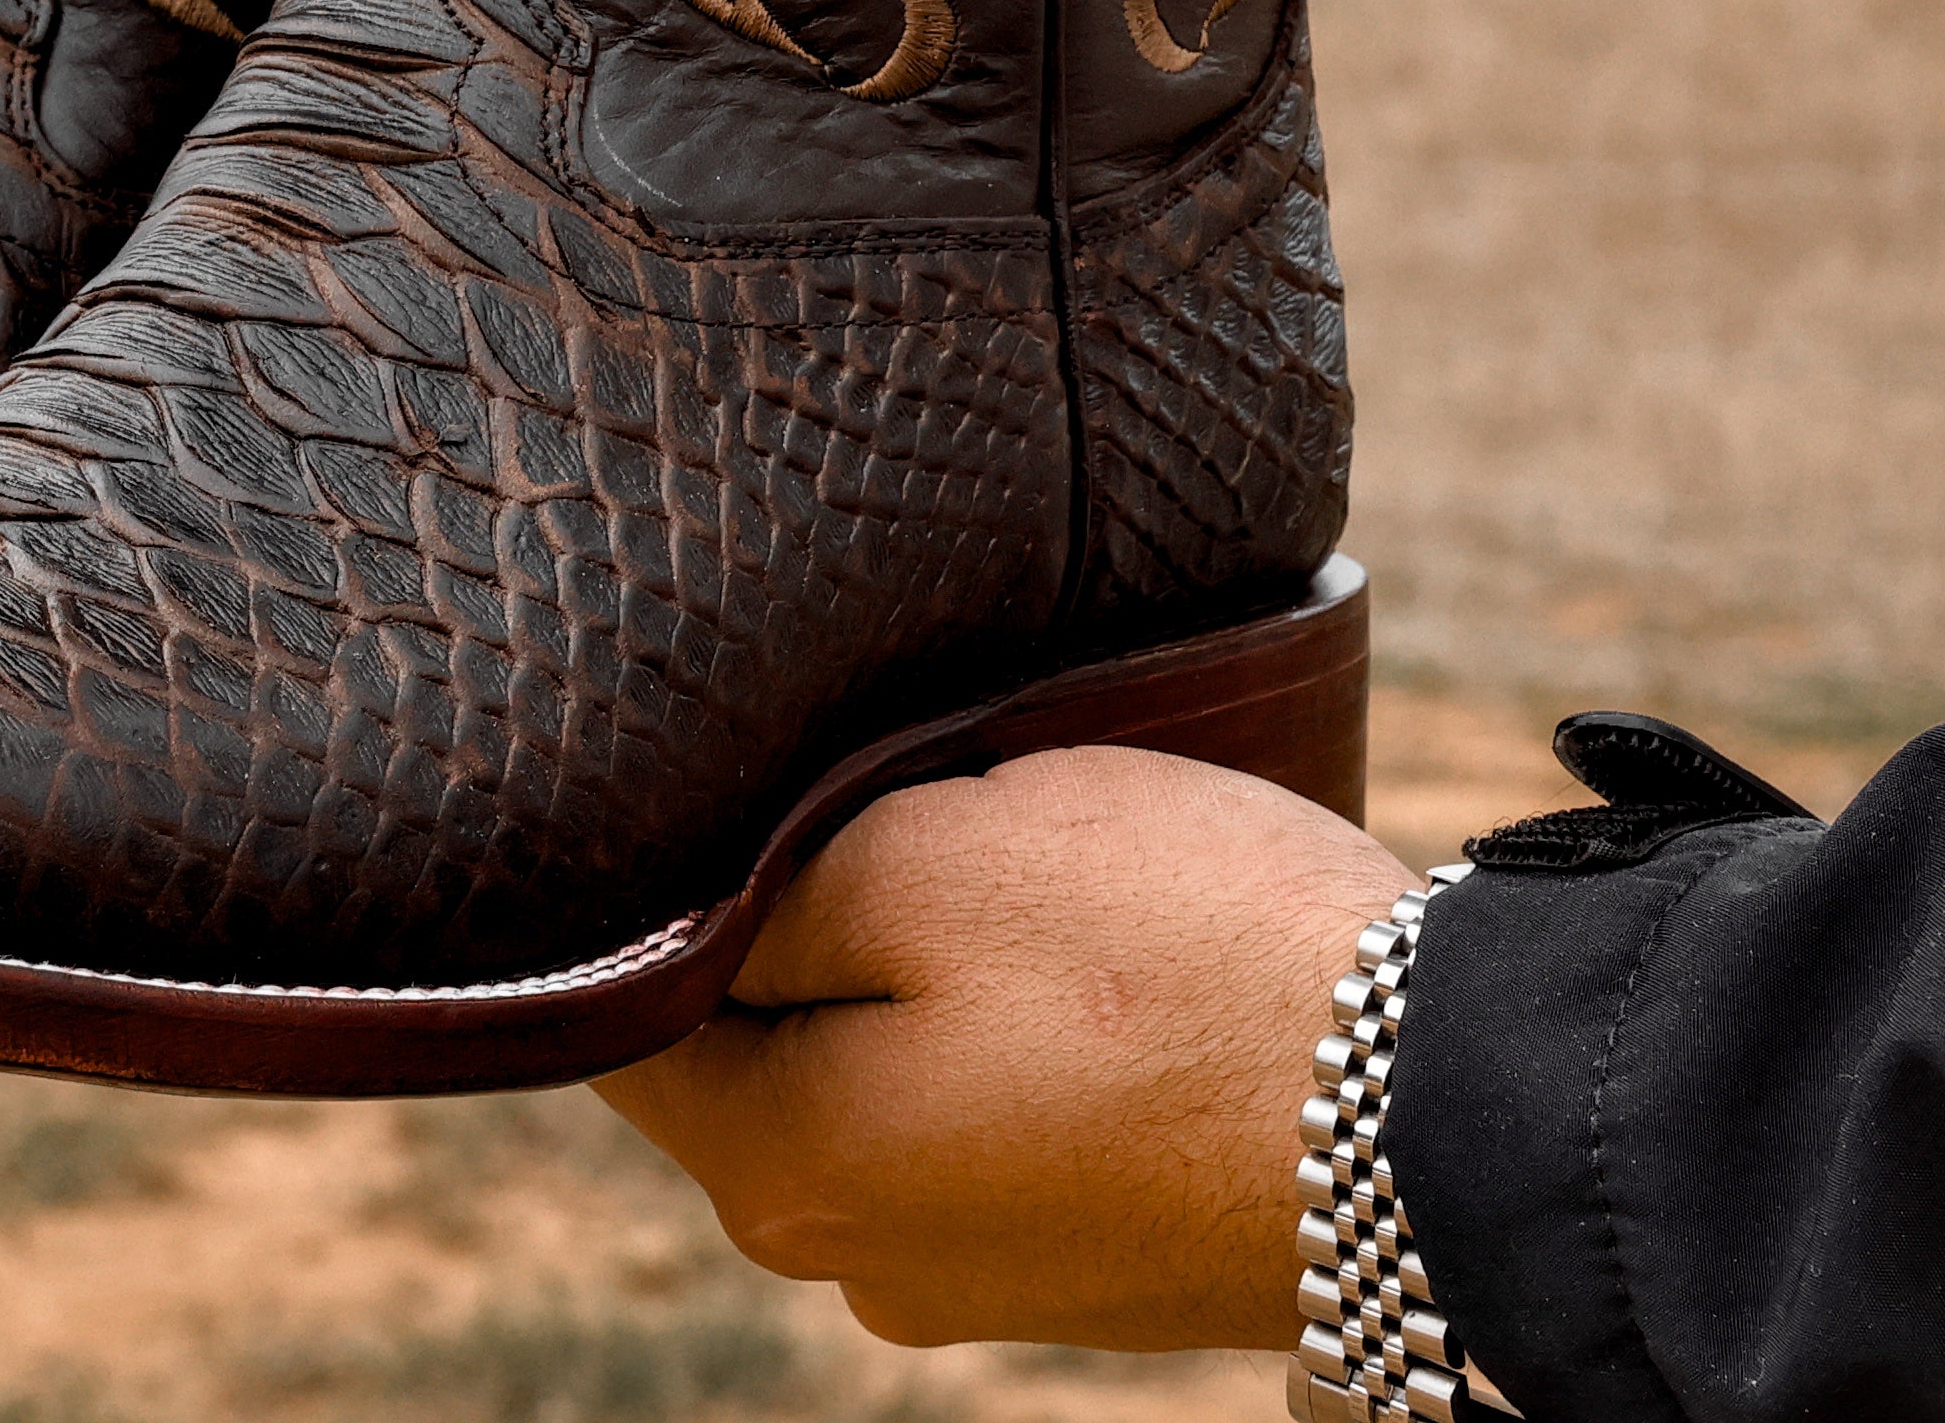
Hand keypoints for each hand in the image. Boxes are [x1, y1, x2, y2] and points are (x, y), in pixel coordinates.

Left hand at [596, 748, 1408, 1353]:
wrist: (1441, 1106)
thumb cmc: (1170, 957)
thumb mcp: (918, 853)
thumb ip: (759, 896)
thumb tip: (677, 922)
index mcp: (779, 1172)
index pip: (624, 1007)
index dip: (651, 879)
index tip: (711, 790)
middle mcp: (854, 1256)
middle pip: (751, 1040)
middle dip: (795, 916)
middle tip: (886, 805)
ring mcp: (978, 1273)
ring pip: (876, 1062)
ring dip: (915, 964)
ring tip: (1000, 868)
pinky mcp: (1085, 1252)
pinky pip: (985, 1105)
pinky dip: (1007, 1022)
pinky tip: (1077, 952)